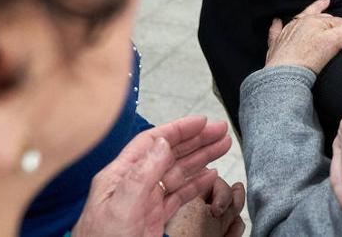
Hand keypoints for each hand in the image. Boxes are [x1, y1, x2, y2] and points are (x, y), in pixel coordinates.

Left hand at [73, 116, 232, 236]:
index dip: (178, 129)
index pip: (152, 142)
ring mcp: (143, 202)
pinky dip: (196, 185)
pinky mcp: (151, 219)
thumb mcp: (121, 208)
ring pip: (177, 173)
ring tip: (221, 147)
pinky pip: (178, 196)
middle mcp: (132, 185)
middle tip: (220, 131)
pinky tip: (209, 177)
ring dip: (200, 159)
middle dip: (196, 140)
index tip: (201, 122)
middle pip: (169, 154)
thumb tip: (161, 143)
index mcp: (119, 175)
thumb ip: (141, 175)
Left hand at [264, 0, 341, 73]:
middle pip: (322, 18)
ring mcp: (287, 34)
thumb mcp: (333, 43)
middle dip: (335, 19)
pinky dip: (278, 27)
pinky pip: (276, 32)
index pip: (339, 22)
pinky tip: (277, 22)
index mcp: (314, 21)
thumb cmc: (307, 58)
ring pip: (301, 19)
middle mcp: (300, 24)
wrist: (283, 76)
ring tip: (321, 3)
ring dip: (312, 11)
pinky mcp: (277, 47)